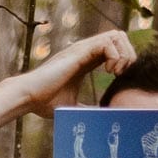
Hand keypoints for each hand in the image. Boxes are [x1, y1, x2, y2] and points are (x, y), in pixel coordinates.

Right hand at [14, 31, 137, 118]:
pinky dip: (114, 55)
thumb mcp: (73, 107)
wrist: (29, 96)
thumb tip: (99, 122)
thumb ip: (87, 110)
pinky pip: (107, 41)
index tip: (120, 79)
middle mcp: (86, 52)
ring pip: (116, 35)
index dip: (124, 61)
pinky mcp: (79, 51)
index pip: (114, 50)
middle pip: (119, 38)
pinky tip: (109, 71)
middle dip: (128, 54)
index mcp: (86, 62)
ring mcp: (83, 49)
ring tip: (115, 72)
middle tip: (121, 74)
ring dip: (122, 53)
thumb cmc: (44, 102)